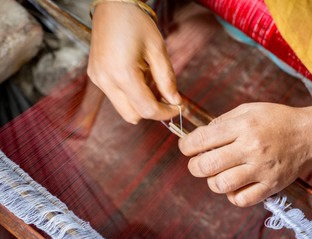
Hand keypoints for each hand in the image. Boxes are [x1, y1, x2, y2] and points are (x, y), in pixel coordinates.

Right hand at [88, 2, 180, 123]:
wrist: (113, 6)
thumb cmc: (136, 23)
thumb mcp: (157, 50)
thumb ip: (167, 79)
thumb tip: (175, 101)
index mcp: (122, 73)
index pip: (146, 109)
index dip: (165, 113)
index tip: (177, 107)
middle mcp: (106, 80)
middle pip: (132, 116)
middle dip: (152, 110)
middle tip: (166, 97)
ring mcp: (98, 79)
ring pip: (123, 109)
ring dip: (140, 103)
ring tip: (150, 81)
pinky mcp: (96, 76)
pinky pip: (116, 97)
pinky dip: (130, 95)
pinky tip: (138, 77)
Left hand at [179, 102, 311, 206]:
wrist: (309, 135)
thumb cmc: (276, 119)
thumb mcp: (248, 110)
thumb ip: (222, 122)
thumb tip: (199, 137)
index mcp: (243, 126)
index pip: (202, 139)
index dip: (186, 145)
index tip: (186, 147)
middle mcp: (251, 148)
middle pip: (207, 165)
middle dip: (194, 166)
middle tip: (198, 163)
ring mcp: (262, 170)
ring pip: (221, 185)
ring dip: (212, 181)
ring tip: (217, 173)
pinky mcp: (271, 186)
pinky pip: (241, 200)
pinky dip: (231, 195)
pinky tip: (234, 185)